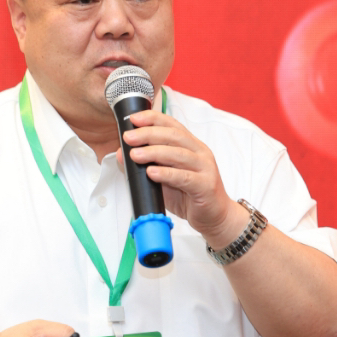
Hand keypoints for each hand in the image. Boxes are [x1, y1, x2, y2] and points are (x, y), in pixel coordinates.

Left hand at [122, 110, 247, 243]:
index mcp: (191, 145)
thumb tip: (121, 154)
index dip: (152, 118)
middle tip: (129, 137)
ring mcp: (205, 168)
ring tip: (135, 155)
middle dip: (148, 134)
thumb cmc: (190, 196)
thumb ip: (145, 165)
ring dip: (154, 153)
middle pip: (174, 136)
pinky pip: (185, 177)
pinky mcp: (206, 186)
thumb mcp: (164, 178)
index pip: (172, 125)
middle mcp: (200, 152)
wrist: (215, 217)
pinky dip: (167, 174)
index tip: (133, 119)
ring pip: (179, 154)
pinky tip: (152, 173)